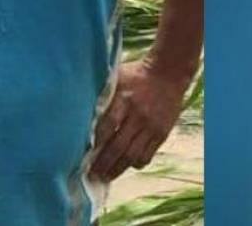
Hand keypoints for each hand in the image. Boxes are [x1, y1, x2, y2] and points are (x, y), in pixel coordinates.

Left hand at [88, 58, 189, 181]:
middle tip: (91, 174)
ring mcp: (151, 126)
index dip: (96, 140)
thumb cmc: (136, 74)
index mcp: (124, 98)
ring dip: (119, 168)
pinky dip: (136, 163)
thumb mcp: (117, 77)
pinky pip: (148, 155)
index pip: (108, 124)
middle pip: (119, 145)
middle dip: (104, 162)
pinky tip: (127, 166)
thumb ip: (103, 93)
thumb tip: (83, 109)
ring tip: (106, 177)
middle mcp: (138, 115)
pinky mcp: (161, 134)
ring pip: (133, 154)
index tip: (85, 152)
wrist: (168, 74)